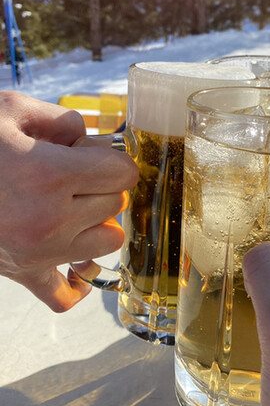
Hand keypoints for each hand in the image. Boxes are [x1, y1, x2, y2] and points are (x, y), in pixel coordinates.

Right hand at [0, 92, 137, 311]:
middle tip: (75, 173)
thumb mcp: (9, 110)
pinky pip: (65, 295)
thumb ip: (62, 119)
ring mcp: (37, 252)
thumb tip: (90, 138)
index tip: (95, 154)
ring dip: (98, 221)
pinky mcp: (22, 273)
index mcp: (48, 174)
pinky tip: (75, 257)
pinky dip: (78, 280)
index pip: (122, 173)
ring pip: (108, 242)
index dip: (114, 158)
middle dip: (103, 184)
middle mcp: (48, 219)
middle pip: (116, 203)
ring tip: (73, 205)